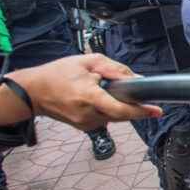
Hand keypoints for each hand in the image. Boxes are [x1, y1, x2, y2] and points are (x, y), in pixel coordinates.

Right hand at [6, 54, 161, 130]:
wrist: (33, 92)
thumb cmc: (58, 74)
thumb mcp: (88, 62)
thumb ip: (114, 69)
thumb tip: (136, 79)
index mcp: (88, 96)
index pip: (120, 109)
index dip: (141, 111)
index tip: (157, 110)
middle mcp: (88, 114)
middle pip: (122, 114)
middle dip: (132, 105)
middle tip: (135, 94)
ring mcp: (85, 123)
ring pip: (115, 117)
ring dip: (118, 106)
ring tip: (104, 91)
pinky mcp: (84, 127)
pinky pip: (105, 118)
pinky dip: (108, 109)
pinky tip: (99, 98)